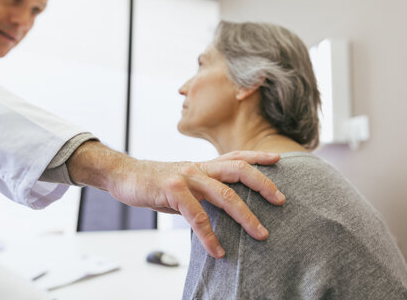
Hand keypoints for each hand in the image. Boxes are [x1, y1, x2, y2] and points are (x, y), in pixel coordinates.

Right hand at [67, 141, 285, 257]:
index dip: (258, 156)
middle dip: (263, 184)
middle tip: (281, 200)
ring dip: (246, 216)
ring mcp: (187, 177)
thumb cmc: (157, 182)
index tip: (279, 159)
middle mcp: (199, 167)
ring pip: (224, 194)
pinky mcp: (173, 190)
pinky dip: (209, 236)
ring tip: (261, 234)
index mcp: (204, 165)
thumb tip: (223, 204)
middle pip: (239, 170)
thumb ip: (204, 188)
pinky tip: (218, 251)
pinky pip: (197, 217)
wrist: (125, 175)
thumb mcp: (185, 181)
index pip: (236, 156)